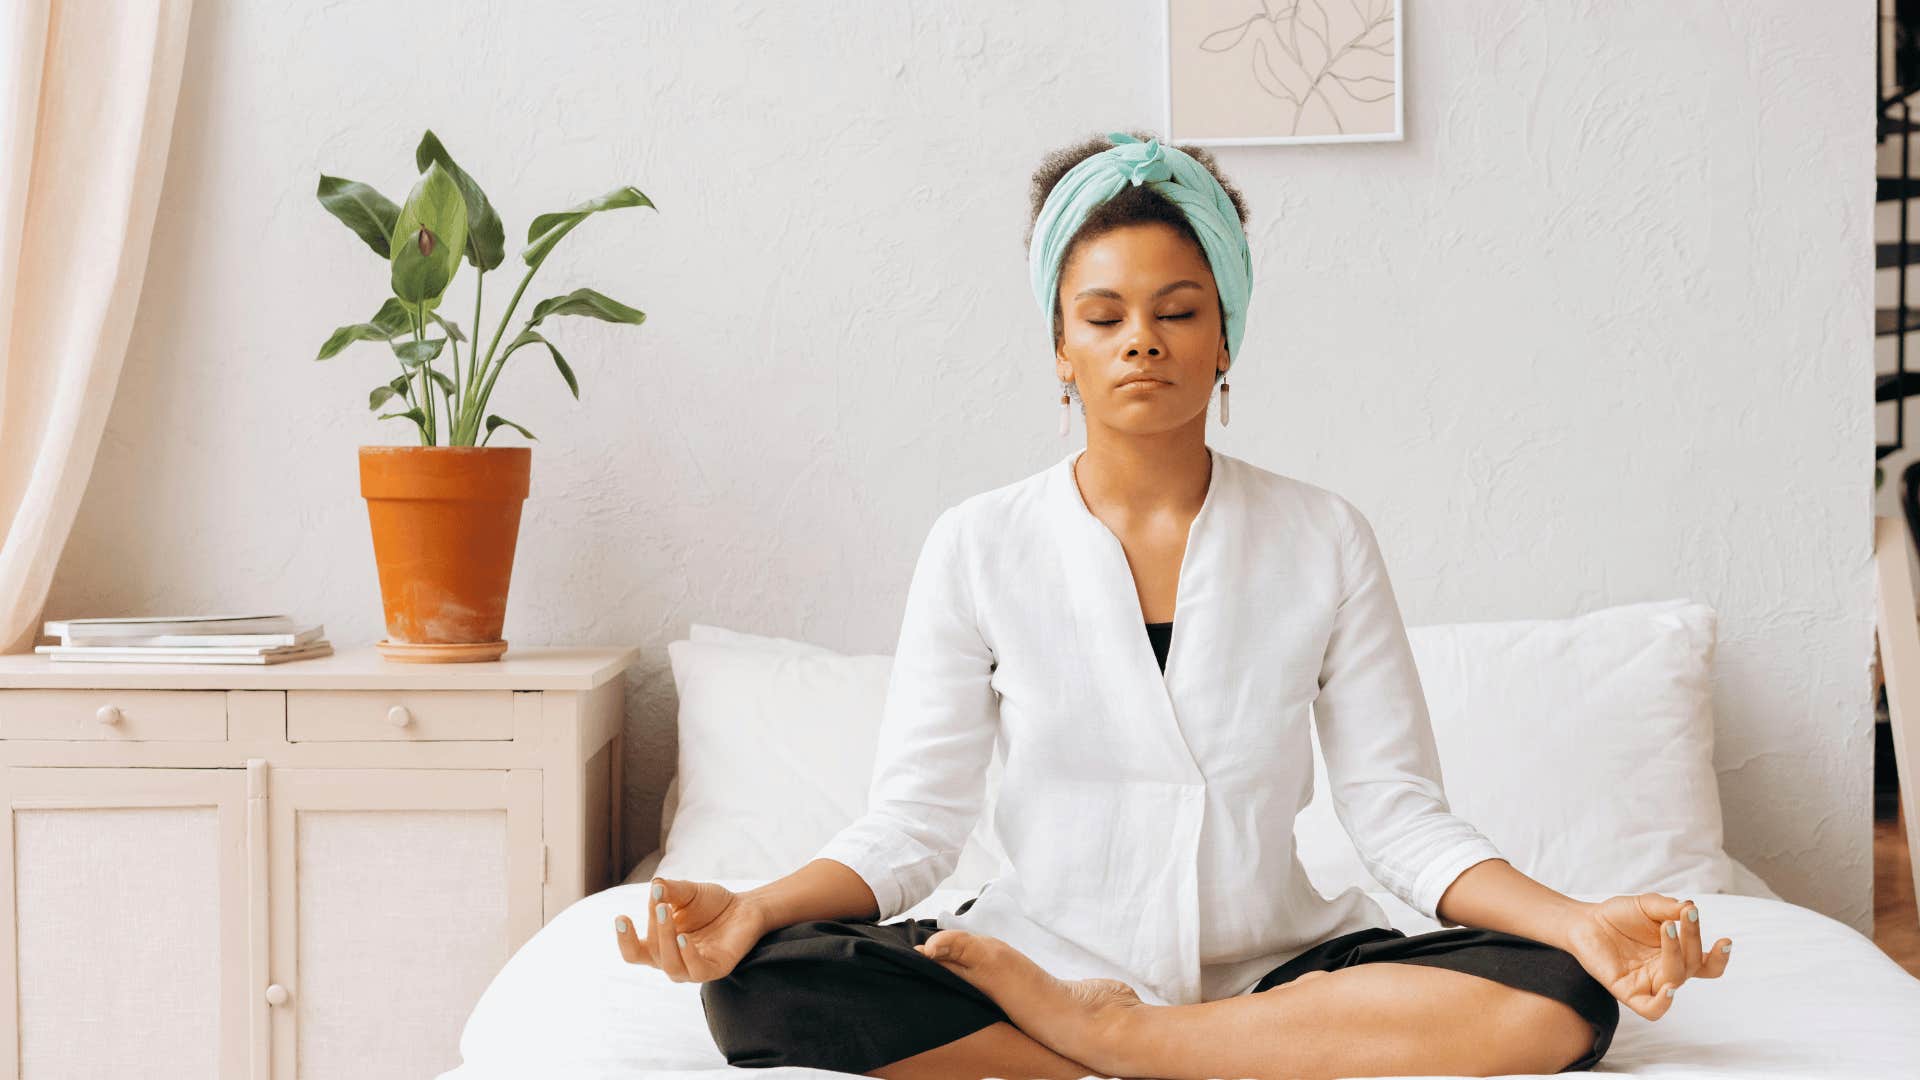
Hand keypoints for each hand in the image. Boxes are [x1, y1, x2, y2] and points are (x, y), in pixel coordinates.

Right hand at [614, 877, 768, 982]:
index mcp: (660, 946)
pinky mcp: (716, 968)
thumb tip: (655, 885)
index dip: (624, 939)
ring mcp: (693, 968)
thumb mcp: (687, 892)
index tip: (621, 917)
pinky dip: (688, 956)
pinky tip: (684, 938)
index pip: (634, 952)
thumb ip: (670, 890)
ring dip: (666, 940)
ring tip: (667, 914)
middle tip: (659, 903)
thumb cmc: (711, 903)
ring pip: (671, 966)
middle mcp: (673, 960)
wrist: (745, 907)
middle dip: (654, 926)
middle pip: (652, 953)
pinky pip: (697, 971)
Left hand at [1562, 892, 1731, 1019]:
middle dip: (1693, 939)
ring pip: (1675, 980)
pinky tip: (1669, 987)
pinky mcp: (1628, 992)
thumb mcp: (1647, 904)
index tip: (1725, 940)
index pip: (1706, 964)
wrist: (1584, 921)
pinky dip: (1663, 1004)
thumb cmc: (1618, 915)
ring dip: (1677, 955)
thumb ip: (1668, 907)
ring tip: (1669, 929)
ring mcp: (1648, 983)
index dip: (1720, 957)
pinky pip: (1652, 1009)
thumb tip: (1690, 907)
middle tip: (1684, 917)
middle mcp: (1666, 971)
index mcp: (1677, 954)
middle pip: (1692, 965)